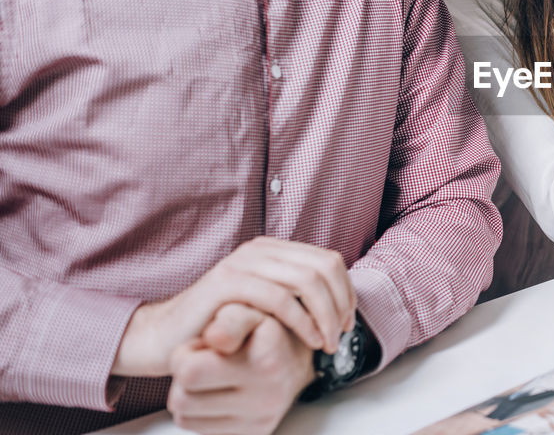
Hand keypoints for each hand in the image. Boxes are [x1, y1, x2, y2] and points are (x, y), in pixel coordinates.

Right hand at [113, 237, 355, 375]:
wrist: (166, 336)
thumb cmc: (221, 325)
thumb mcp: (265, 303)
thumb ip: (296, 294)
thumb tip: (342, 304)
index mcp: (273, 249)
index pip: (328, 261)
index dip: (346, 291)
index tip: (348, 322)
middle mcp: (259, 249)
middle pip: (323, 268)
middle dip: (341, 304)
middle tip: (342, 335)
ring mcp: (242, 263)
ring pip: (307, 281)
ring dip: (326, 315)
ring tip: (329, 343)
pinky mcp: (227, 284)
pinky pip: (280, 299)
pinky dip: (303, 322)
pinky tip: (310, 341)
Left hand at [167, 314, 313, 434]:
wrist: (297, 361)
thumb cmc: (265, 332)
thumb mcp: (252, 311)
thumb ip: (231, 318)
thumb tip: (215, 337)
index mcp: (266, 358)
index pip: (190, 370)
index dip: (186, 352)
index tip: (205, 343)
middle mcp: (267, 393)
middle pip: (181, 396)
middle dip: (184, 372)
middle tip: (201, 358)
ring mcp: (258, 418)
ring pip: (185, 414)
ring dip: (189, 393)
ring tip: (210, 375)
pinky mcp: (252, 434)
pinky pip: (198, 429)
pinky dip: (200, 411)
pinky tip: (217, 393)